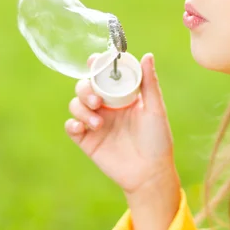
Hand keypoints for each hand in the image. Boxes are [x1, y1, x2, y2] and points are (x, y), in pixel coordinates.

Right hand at [65, 53, 177, 196]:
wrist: (150, 173)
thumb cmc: (158, 140)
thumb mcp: (155, 109)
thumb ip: (149, 83)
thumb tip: (148, 55)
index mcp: (122, 95)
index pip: (105, 74)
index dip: (97, 65)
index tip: (94, 61)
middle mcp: (107, 106)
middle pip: (86, 86)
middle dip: (86, 88)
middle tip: (97, 101)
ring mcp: (95, 122)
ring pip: (76, 103)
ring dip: (81, 108)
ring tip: (98, 123)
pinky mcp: (87, 140)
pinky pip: (71, 126)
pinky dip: (73, 123)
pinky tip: (82, 127)